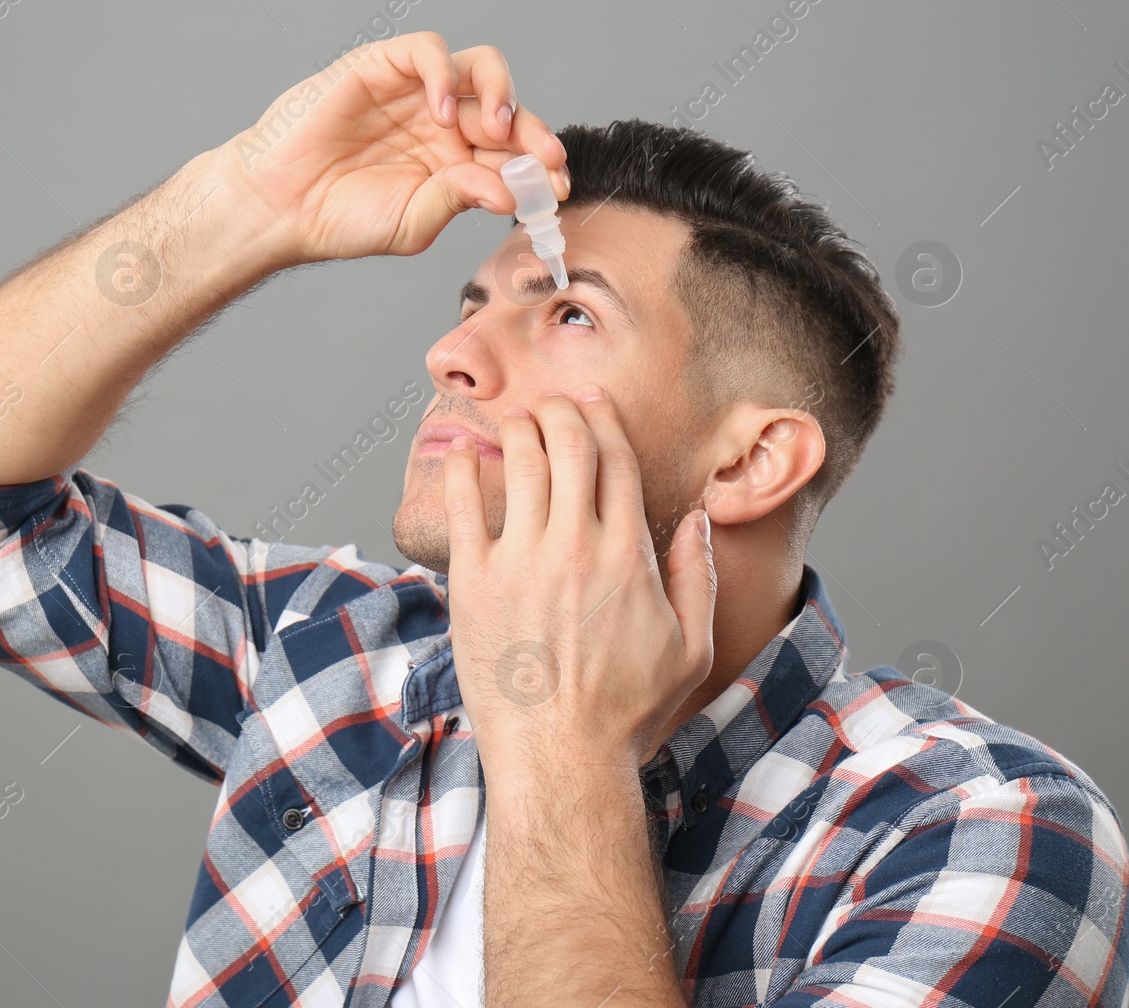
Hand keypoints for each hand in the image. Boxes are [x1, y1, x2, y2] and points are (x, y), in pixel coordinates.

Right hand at [212, 31, 568, 266]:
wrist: (282, 205)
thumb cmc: (342, 219)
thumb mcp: (413, 222)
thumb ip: (459, 199)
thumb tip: (509, 192)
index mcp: (457, 163)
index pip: (513, 153)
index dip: (540, 165)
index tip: (558, 186)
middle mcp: (443, 124)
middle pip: (506, 110)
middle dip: (534, 132)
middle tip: (545, 157)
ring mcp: (416, 93)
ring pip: (479, 69)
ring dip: (501, 92)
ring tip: (498, 127)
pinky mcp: (383, 68)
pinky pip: (428, 53)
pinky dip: (443, 75)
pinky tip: (441, 114)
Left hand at [440, 388, 717, 784]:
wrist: (560, 757)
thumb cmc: (626, 710)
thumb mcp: (691, 648)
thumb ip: (696, 577)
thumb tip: (696, 520)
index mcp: (627, 555)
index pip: (614, 460)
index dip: (603, 420)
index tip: (592, 403)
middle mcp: (574, 547)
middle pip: (567, 446)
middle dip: (560, 411)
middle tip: (551, 404)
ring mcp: (520, 562)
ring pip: (519, 463)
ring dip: (518, 429)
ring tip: (515, 422)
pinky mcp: (474, 582)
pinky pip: (465, 506)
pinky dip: (465, 469)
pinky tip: (465, 453)